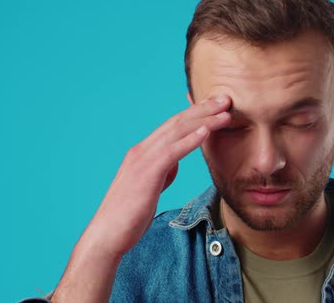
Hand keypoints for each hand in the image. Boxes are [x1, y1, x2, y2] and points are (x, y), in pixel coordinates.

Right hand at [84, 96, 231, 258]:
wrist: (107, 234)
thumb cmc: (129, 215)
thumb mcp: (149, 187)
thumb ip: (161, 172)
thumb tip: (174, 164)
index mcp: (142, 152)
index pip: (172, 126)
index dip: (195, 113)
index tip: (215, 105)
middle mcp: (142, 150)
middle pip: (177, 122)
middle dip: (203, 109)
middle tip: (226, 98)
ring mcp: (143, 160)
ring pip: (177, 132)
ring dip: (204, 120)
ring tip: (225, 112)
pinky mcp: (147, 173)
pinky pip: (172, 152)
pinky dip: (190, 140)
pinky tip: (206, 132)